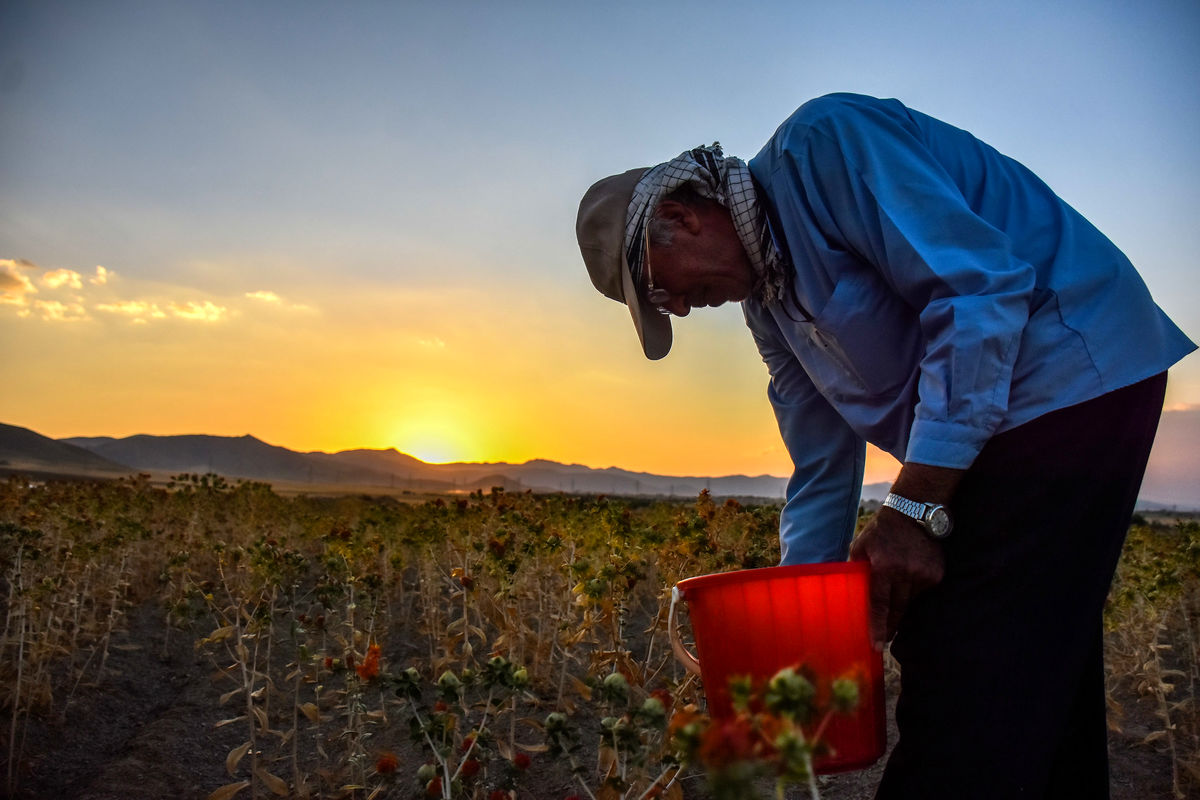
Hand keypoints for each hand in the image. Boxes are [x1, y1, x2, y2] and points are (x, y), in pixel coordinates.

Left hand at [849, 508, 944, 648]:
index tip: (877, 644)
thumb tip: (847, 588)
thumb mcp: (861, 545)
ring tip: (893, 611)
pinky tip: (908, 583)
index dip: (878, 626)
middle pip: (897, 609)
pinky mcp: (936, 574)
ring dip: (901, 607)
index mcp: (884, 566)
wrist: (914, 512)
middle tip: (884, 640)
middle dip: (890, 626)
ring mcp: (923, 574)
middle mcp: (905, 572)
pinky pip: (922, 592)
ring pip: (910, 602)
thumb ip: (856, 567)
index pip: (880, 603)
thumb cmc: (881, 530)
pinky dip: (914, 592)